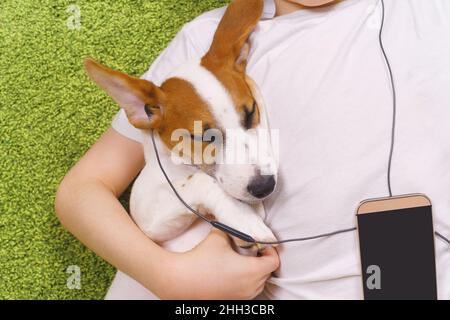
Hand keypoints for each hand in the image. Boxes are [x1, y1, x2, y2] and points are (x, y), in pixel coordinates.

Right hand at [157, 229, 279, 299]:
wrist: (181, 280)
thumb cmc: (201, 259)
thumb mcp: (218, 236)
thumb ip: (231, 228)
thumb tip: (236, 221)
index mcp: (251, 271)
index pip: (274, 261)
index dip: (270, 250)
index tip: (261, 244)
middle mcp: (250, 287)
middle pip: (267, 272)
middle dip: (262, 259)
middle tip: (251, 249)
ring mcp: (242, 297)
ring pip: (258, 283)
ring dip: (255, 272)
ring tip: (241, 261)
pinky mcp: (232, 301)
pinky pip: (248, 291)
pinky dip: (246, 281)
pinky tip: (232, 273)